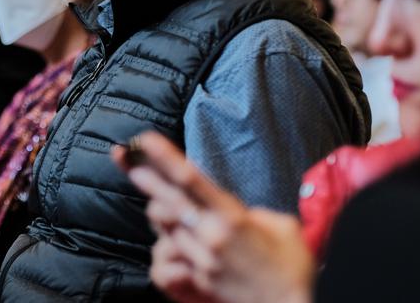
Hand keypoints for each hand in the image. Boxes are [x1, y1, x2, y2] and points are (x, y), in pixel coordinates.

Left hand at [113, 132, 313, 302]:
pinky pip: (176, 254)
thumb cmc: (292, 266)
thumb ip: (254, 211)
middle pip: (169, 200)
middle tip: (126, 160)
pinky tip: (175, 235)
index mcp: (232, 217)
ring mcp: (202, 259)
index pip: (191, 179)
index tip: (144, 140)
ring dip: (163, 212)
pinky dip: (175, 241)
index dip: (164, 157)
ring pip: (168, 228)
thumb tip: (232, 204)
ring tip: (158, 199)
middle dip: (147, 179)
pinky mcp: (199, 278)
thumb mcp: (282, 227)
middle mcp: (212, 236)